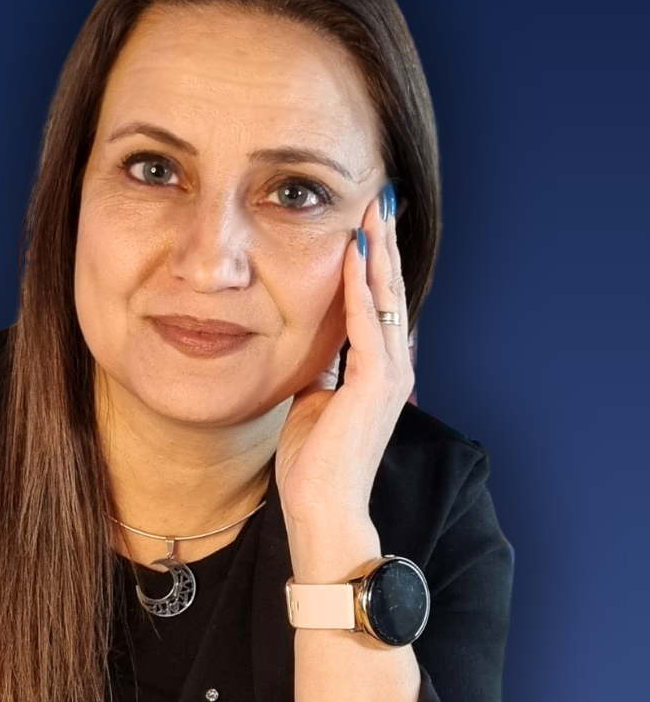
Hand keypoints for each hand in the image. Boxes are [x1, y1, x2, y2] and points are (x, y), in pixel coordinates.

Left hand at [274, 184, 412, 574]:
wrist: (321, 505)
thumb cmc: (314, 461)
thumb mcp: (313, 400)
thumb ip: (320, 368)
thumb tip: (309, 345)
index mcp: (379, 368)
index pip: (380, 300)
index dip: (375, 259)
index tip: (366, 220)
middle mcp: (392, 364)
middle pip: (391, 289)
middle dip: (385, 241)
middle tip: (381, 196)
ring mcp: (388, 373)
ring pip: (386, 297)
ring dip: (378, 251)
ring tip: (374, 209)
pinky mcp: (372, 384)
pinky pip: (366, 323)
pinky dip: (360, 287)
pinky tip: (353, 254)